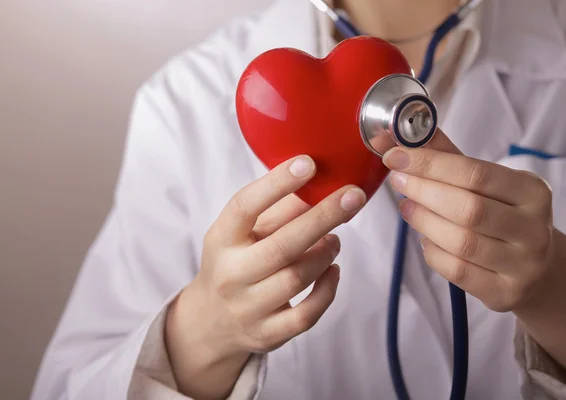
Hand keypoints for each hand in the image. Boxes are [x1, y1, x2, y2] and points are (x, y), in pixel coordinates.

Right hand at [165, 155, 366, 399]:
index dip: (276, 183)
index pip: (244, 206)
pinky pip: (307, 314)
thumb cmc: (235, 262)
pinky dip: (327, 290)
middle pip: (282, 246)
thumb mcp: (244, 232)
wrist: (212, 320)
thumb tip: (319, 182)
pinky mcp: (267, 334)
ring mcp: (248, 308)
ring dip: (326, 253)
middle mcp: (231, 274)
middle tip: (353, 197)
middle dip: (323, 217)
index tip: (308, 162)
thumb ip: (278, 209)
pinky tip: (332, 270)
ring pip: (298, 278)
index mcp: (221, 239)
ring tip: (334, 239)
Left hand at [382, 130, 554, 312]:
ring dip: (423, 221)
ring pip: (461, 241)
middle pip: (468, 208)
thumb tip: (398, 134)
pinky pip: (457, 271)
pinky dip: (432, 252)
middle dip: (423, 191)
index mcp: (532, 191)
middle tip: (397, 181)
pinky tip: (425, 239)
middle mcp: (533, 228)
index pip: (475, 173)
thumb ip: (446, 157)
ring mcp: (523, 264)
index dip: (430, 164)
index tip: (396, 156)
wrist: (535, 268)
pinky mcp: (505, 292)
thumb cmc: (502, 214)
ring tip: (406, 208)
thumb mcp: (486, 183)